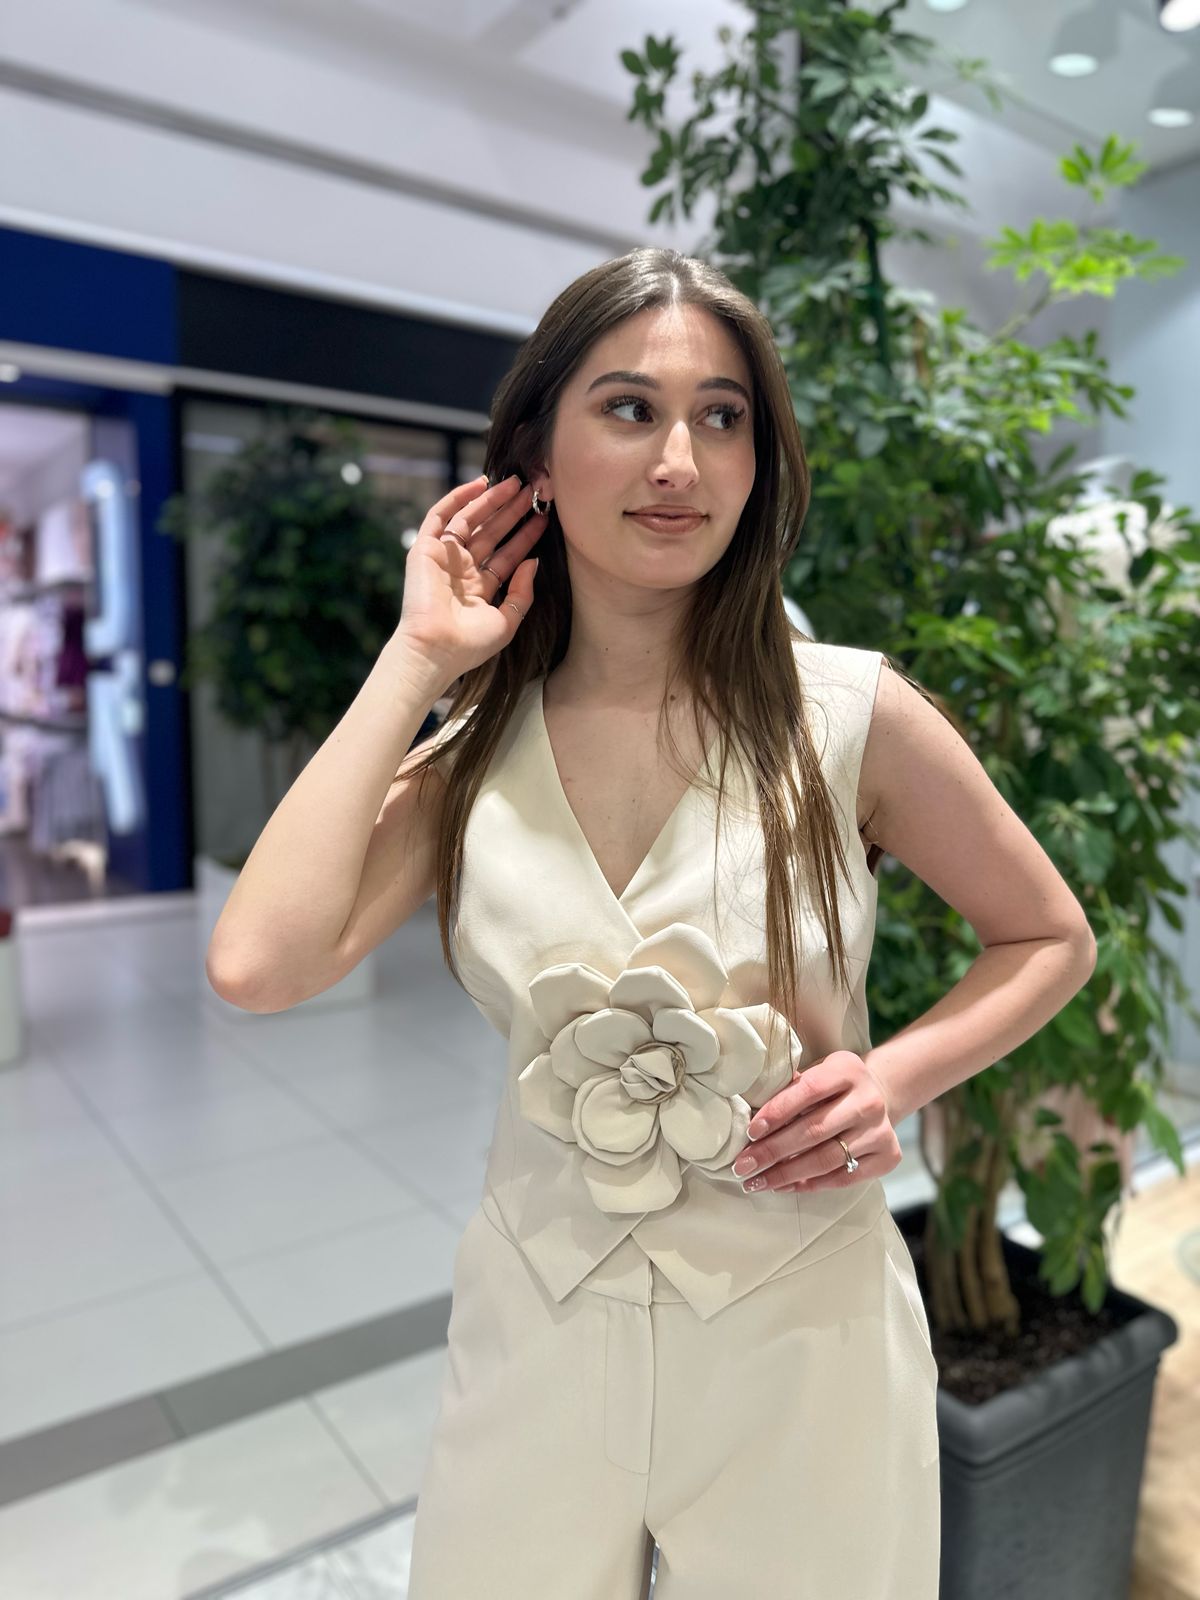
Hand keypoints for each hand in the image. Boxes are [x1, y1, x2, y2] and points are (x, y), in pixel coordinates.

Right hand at [397, 473, 547, 677]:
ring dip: (491, 501)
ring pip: (470, 520)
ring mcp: (444, 558)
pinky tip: (479, 484)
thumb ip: (523, 592)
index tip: (544, 518)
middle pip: (491, 533)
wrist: (435, 650)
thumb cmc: (470, 645)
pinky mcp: (425, 549)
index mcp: (479, 588)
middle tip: (534, 492)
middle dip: (512, 512)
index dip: (525, 535)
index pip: (507, 555)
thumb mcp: (508, 620)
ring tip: (515, 484)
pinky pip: (440, 516)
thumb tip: (533, 561)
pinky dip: (457, 498)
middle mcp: (462, 570)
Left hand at [730, 1050, 901, 1193]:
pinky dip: (810, 1184)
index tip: (750, 1133)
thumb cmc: (835, 1086)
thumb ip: (791, 1088)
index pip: (808, 1090)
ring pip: (826, 1159)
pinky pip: (843, 1178)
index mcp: (847, 1070)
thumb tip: (752, 1118)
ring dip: (786, 1174)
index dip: (777, 1112)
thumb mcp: (817, 1072)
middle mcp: (868, 1100)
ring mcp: (880, 1130)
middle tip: (743, 1166)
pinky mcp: (887, 1157)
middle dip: (772, 1151)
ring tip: (758, 1181)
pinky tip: (785, 1186)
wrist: (881, 1096)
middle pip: (814, 1130)